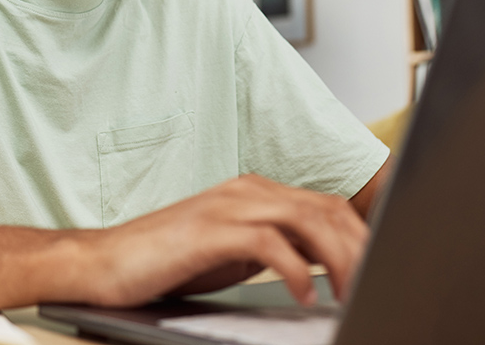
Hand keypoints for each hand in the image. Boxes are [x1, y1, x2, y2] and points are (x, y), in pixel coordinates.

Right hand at [81, 174, 367, 306]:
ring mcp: (227, 207)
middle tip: (377, 285)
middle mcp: (245, 191)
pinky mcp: (209, 230)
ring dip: (339, 257)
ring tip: (351, 291)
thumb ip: (276, 247)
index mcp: (254, 193)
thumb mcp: (233, 253)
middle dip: (360, 248)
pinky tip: (304, 293)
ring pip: (306, 220)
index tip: (381, 270)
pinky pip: (268, 242)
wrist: (103, 263)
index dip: (361, 237)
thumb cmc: (165, 262)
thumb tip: (325, 264)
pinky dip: (295, 268)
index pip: (326, 206)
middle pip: (325, 210)